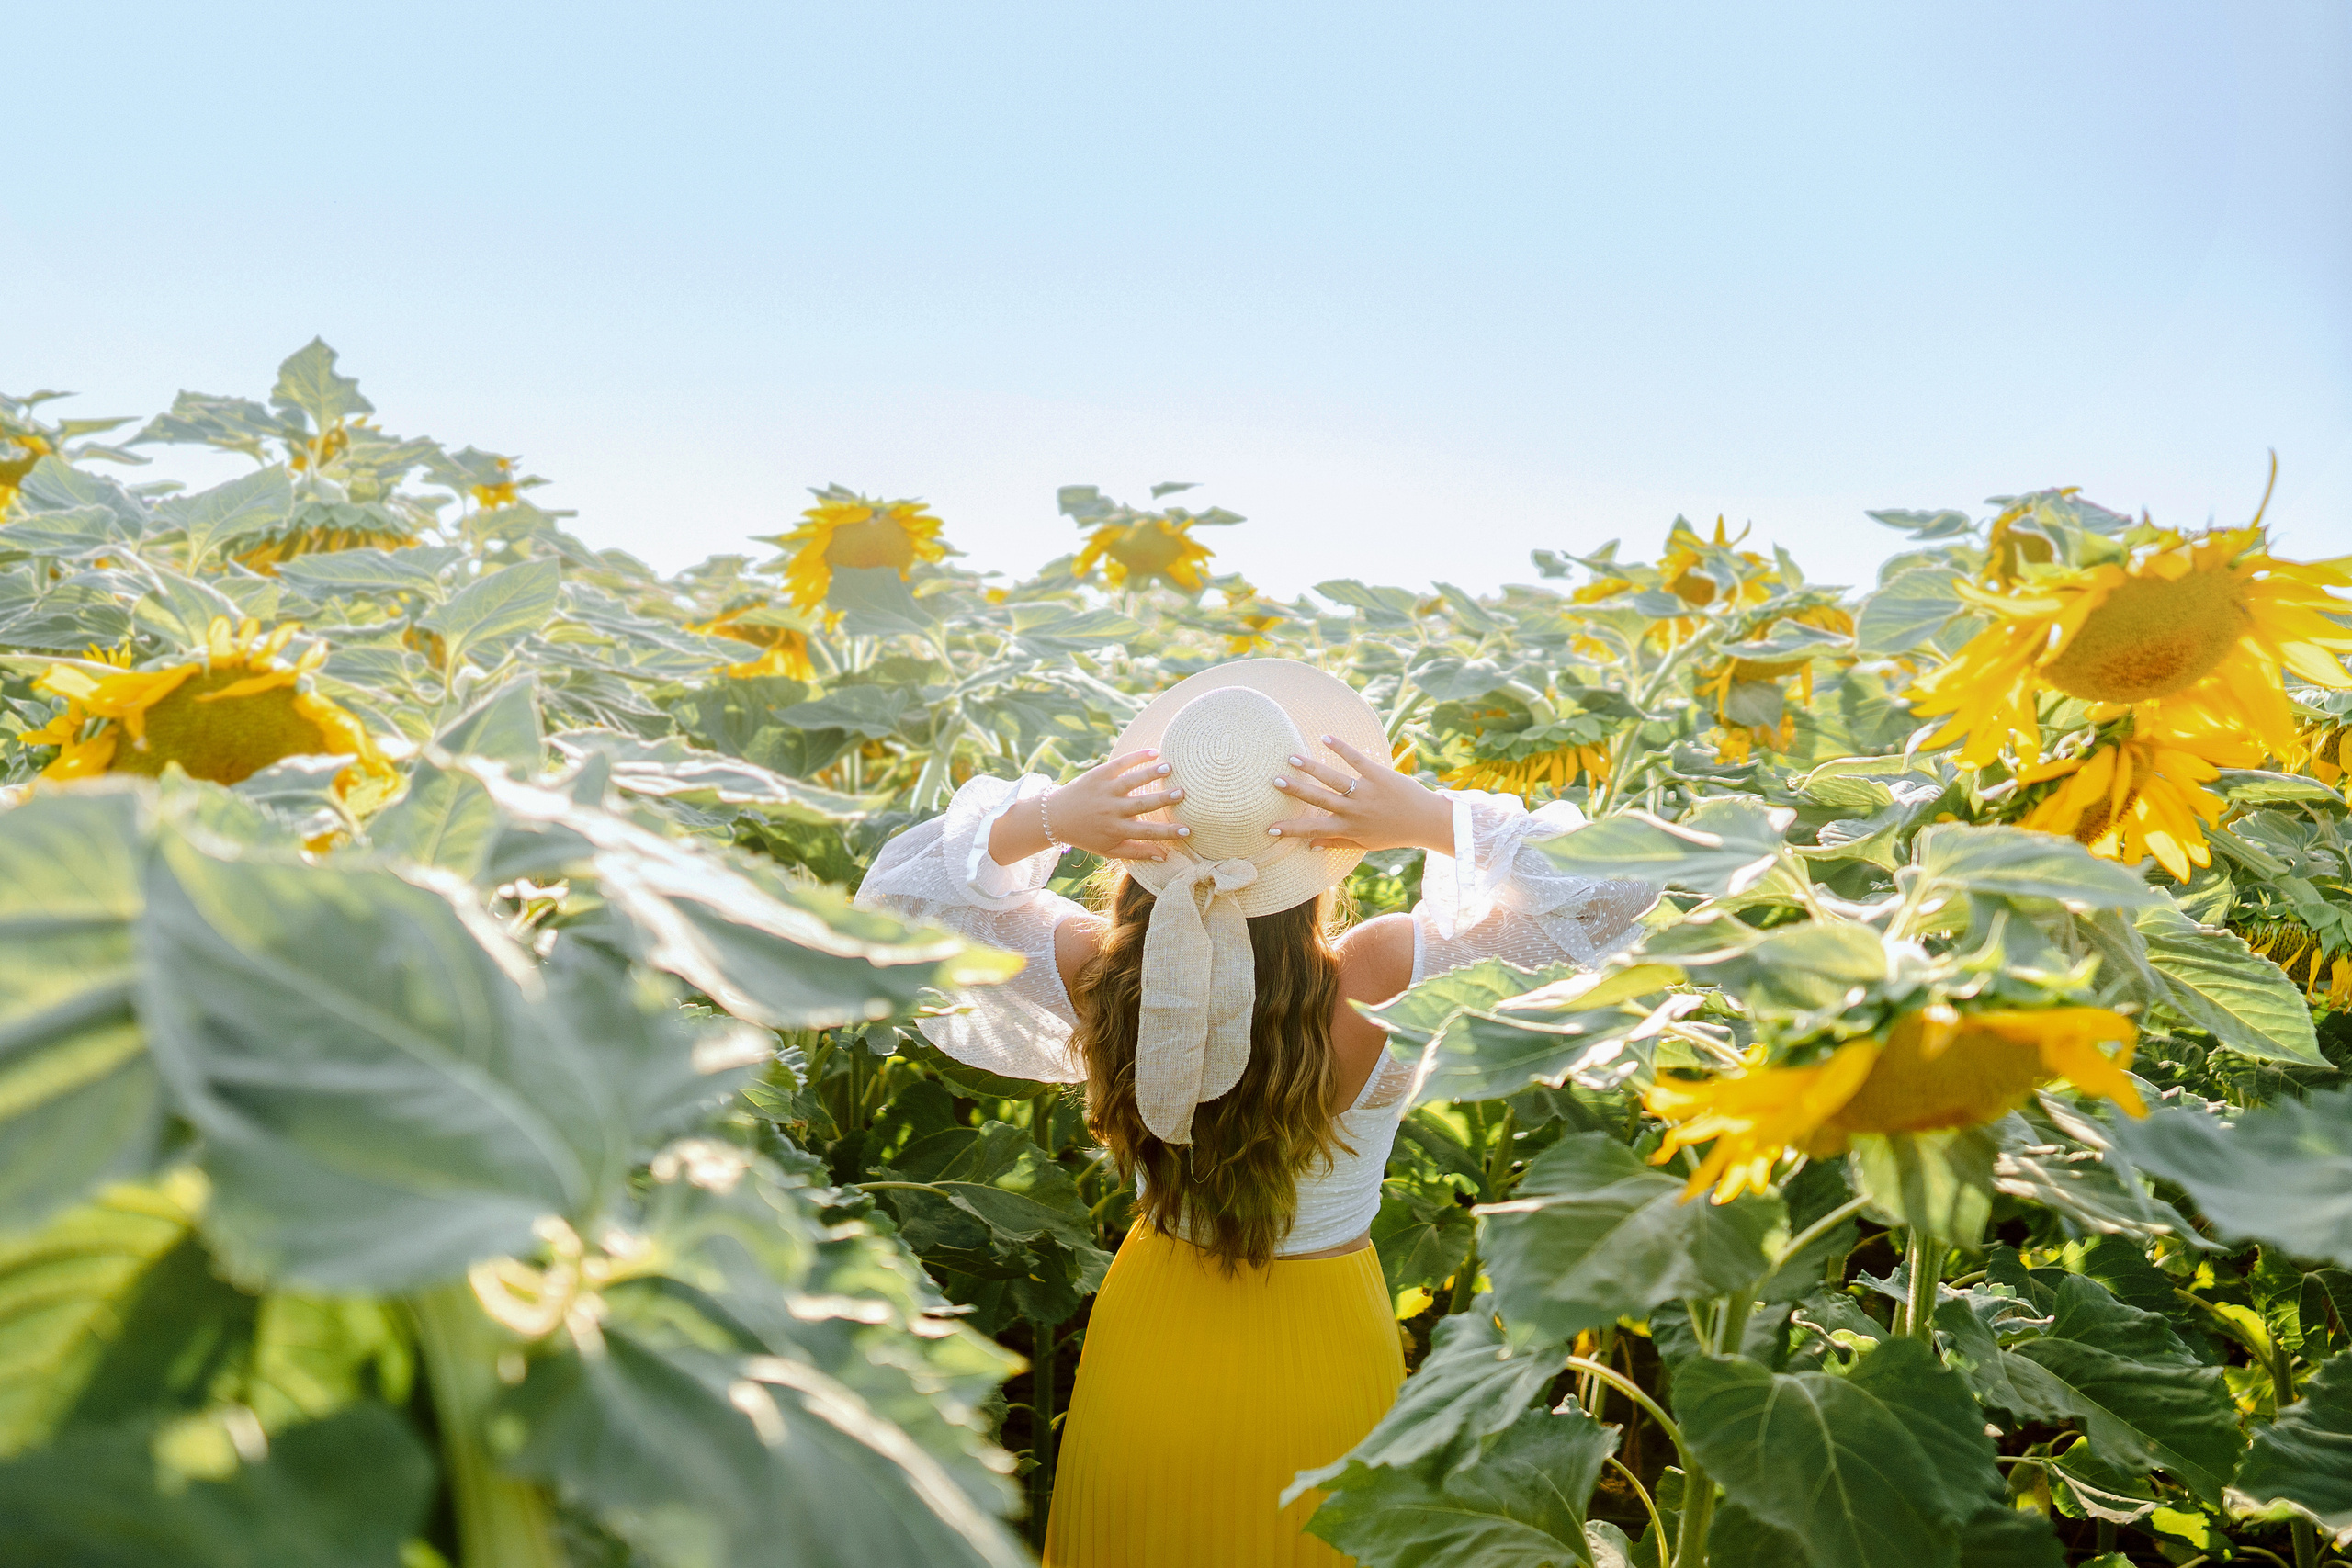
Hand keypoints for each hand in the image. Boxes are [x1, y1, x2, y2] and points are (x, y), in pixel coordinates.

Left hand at [990, 749, 1189, 864]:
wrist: (1055, 817)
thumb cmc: (1087, 835)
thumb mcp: (1110, 849)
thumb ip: (1138, 852)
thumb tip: (1165, 855)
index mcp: (1116, 830)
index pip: (1147, 833)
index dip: (1168, 833)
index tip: (1187, 830)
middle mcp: (1112, 811)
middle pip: (1142, 804)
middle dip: (1163, 799)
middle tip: (1183, 793)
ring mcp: (1106, 791)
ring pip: (1132, 781)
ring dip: (1151, 774)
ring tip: (1170, 768)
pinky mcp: (1099, 774)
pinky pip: (1120, 764)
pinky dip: (1136, 757)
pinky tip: (1154, 752)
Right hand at [1269, 736, 1452, 854]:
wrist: (1425, 821)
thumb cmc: (1393, 834)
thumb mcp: (1364, 845)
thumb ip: (1336, 843)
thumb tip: (1310, 846)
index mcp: (1348, 829)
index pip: (1313, 829)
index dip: (1291, 829)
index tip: (1269, 827)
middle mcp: (1353, 811)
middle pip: (1318, 799)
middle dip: (1295, 790)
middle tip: (1275, 781)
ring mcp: (1365, 792)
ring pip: (1333, 779)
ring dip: (1312, 768)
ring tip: (1292, 758)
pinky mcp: (1378, 775)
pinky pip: (1356, 760)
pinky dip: (1341, 748)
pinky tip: (1325, 738)